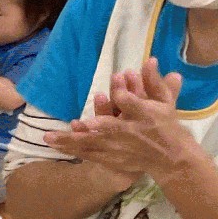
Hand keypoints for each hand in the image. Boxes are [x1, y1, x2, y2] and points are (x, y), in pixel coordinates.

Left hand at [45, 59, 194, 187]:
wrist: (170, 157)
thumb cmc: (165, 126)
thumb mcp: (165, 102)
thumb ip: (155, 82)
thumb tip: (150, 60)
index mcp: (145, 115)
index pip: (135, 104)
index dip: (125, 98)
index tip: (113, 94)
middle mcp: (130, 132)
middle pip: (108, 127)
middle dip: (90, 126)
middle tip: (72, 122)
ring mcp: (118, 148)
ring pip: (91, 143)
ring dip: (69, 140)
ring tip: (48, 137)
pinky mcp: (110, 159)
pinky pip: (88, 153)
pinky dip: (72, 149)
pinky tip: (55, 145)